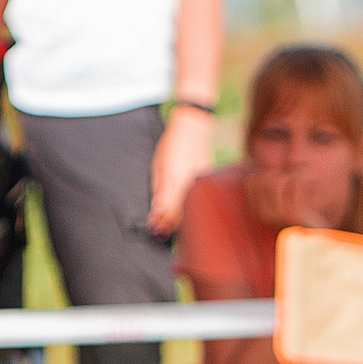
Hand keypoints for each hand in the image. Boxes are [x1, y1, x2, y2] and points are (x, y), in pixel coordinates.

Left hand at [150, 104, 215, 235]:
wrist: (194, 130)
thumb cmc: (173, 145)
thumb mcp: (159, 166)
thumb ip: (160, 190)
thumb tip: (157, 210)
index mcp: (177, 182)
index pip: (170, 211)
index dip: (162, 223)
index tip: (154, 229)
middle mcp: (191, 186)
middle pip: (182, 213)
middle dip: (171, 225)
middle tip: (161, 233)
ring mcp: (202, 185)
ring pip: (192, 208)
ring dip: (181, 219)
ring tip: (172, 227)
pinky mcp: (208, 182)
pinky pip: (199, 200)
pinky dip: (192, 208)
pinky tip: (187, 213)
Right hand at [243, 163, 349, 231]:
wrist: (320, 244)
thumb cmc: (302, 221)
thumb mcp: (284, 204)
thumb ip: (274, 186)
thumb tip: (255, 161)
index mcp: (258, 211)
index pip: (251, 181)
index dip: (267, 172)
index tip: (283, 177)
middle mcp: (264, 214)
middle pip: (264, 178)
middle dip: (281, 173)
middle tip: (296, 178)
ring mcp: (278, 215)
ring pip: (278, 179)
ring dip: (294, 174)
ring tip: (305, 179)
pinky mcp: (295, 215)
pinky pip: (295, 184)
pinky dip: (304, 177)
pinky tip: (313, 184)